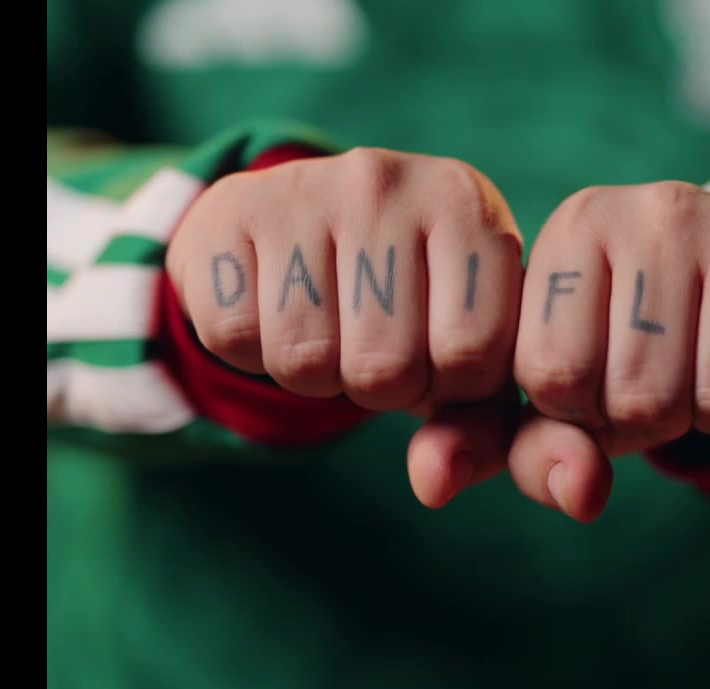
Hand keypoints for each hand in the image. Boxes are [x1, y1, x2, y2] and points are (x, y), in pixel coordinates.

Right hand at [166, 147, 524, 503]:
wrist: (303, 222)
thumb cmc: (410, 302)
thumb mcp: (463, 350)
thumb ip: (479, 430)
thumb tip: (435, 486)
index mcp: (469, 209)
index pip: (472, 356)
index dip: (448, 387)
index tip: (436, 355)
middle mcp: (390, 182)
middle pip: (384, 366)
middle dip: (377, 388)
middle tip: (371, 343)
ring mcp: (306, 187)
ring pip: (305, 359)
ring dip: (313, 376)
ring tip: (326, 328)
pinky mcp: (230, 208)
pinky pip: (233, 337)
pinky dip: (250, 351)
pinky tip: (271, 308)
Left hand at [507, 181, 709, 520]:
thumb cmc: (640, 334)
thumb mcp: (573, 379)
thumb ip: (538, 450)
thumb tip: (579, 497)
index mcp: (576, 229)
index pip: (553, 374)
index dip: (580, 410)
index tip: (599, 376)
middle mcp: (654, 211)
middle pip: (642, 396)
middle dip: (655, 419)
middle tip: (669, 373)